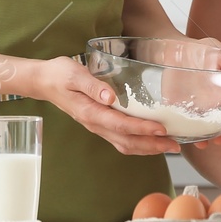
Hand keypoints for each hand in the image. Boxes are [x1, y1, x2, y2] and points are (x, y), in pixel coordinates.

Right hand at [32, 56, 178, 155]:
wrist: (44, 81)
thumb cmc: (60, 75)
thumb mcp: (74, 74)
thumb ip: (92, 86)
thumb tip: (110, 97)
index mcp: (91, 113)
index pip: (121, 125)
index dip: (142, 129)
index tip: (161, 129)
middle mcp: (95, 124)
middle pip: (127, 141)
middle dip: (152, 145)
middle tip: (176, 145)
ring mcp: (98, 126)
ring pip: (125, 144)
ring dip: (148, 147)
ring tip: (170, 146)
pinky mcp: (100, 124)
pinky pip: (121, 139)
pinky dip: (139, 142)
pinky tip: (152, 139)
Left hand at [172, 36, 220, 148]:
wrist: (172, 50)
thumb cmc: (198, 50)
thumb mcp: (217, 52)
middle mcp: (212, 102)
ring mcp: (196, 108)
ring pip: (204, 129)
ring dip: (207, 138)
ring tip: (205, 144)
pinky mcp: (179, 110)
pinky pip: (185, 127)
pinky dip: (187, 135)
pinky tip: (189, 140)